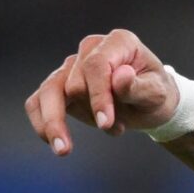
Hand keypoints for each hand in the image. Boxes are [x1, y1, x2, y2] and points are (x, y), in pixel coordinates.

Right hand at [23, 29, 181, 154]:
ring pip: (48, 91)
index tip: (106, 122)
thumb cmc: (154, 94)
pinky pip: (37, 102)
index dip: (98, 95)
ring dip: (54, 123)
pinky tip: (55, 144)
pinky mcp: (57, 85)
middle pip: (74, 82)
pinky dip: (42, 124)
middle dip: (91, 112)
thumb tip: (120, 76)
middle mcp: (90, 49)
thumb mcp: (156, 93)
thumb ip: (137, 86)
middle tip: (115, 129)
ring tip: (64, 150)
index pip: (96, 65)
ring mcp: (71, 66)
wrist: (148, 103)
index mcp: (119, 42)